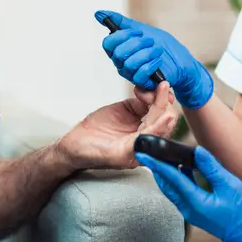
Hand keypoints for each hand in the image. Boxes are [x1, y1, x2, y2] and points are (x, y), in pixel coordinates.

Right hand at [56, 81, 178, 170]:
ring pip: (156, 107)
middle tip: (158, 90)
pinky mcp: (130, 110)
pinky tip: (140, 88)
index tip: (168, 110)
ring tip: (148, 88)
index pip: (160, 134)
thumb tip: (152, 138)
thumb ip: (134, 147)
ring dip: (156, 95)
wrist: (74, 145)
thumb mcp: (116, 153)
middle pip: (163, 117)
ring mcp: (138, 122)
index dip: (164, 121)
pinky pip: (144, 99)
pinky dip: (146, 91)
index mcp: (144, 151)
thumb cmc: (91, 153)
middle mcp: (145, 136)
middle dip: (163, 103)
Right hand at [94, 10, 213, 108]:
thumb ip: (121, 22)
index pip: (108, 43)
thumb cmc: (162, 45)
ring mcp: (131, 74)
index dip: (122, 36)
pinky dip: (151, 64)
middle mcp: (122, 63)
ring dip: (146, 54)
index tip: (138, 31)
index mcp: (119, 49)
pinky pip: (139, 74)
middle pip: (118, 53)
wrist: (182, 61)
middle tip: (150, 40)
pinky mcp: (142, 83)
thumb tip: (99, 13)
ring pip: (129, 64)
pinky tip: (158, 60)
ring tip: (157, 50)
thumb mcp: (142, 29)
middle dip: (137, 44)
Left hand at [136, 145, 241, 241]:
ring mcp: (192, 213)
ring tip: (164, 156)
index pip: (171, 179)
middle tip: (150, 151)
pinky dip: (179, 180)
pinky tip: (184, 168)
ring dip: (167, 174)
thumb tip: (196, 150)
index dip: (156, 164)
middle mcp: (189, 210)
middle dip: (157, 168)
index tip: (143, 153)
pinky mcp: (197, 213)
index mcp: (195, 203)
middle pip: (167, 185)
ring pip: (173, 190)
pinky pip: (182, 194)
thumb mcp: (229, 184)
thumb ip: (210, 167)